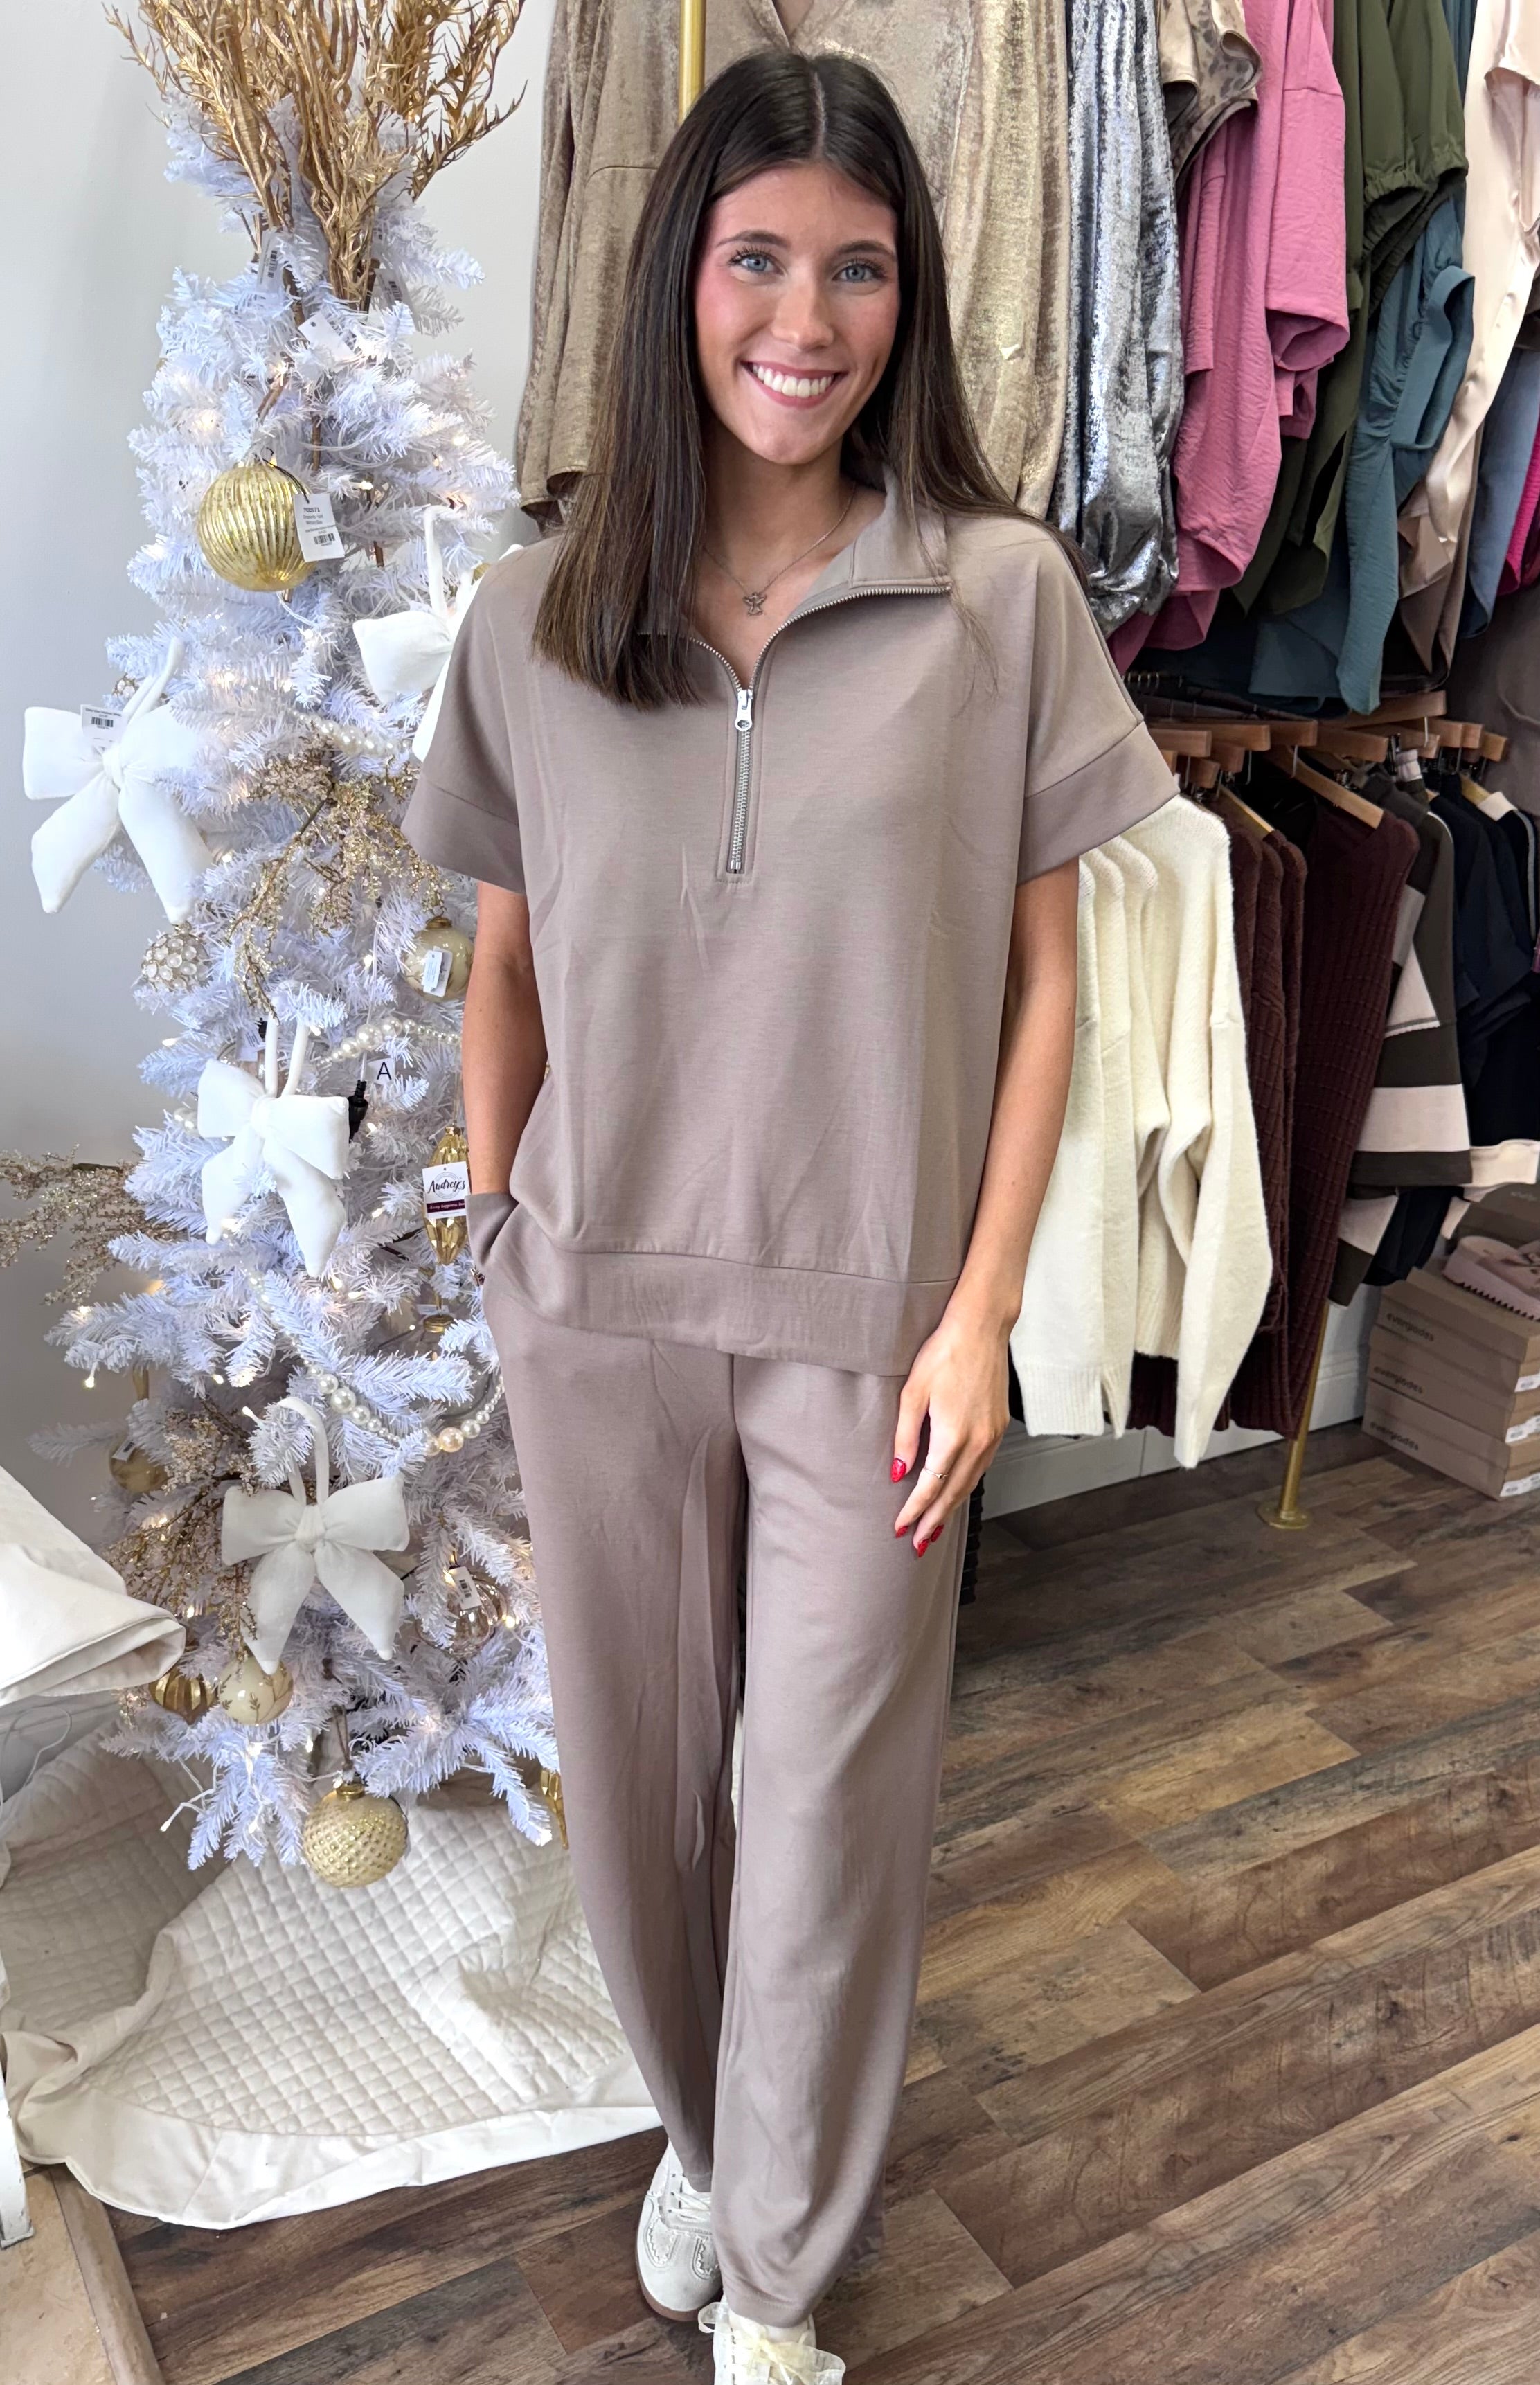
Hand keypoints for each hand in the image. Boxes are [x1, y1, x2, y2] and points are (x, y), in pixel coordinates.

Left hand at [891, 1303, 1011, 1554]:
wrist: (981, 1328)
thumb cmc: (944, 1353)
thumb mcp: (913, 1392)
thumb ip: (905, 1436)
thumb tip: (898, 1473)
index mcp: (954, 1435)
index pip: (930, 1486)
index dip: (914, 1510)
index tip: (900, 1528)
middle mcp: (978, 1441)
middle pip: (953, 1494)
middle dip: (934, 1521)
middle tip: (917, 1544)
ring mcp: (992, 1436)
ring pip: (969, 1484)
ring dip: (951, 1509)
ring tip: (934, 1528)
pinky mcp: (998, 1428)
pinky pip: (981, 1468)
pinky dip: (965, 1487)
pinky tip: (954, 1494)